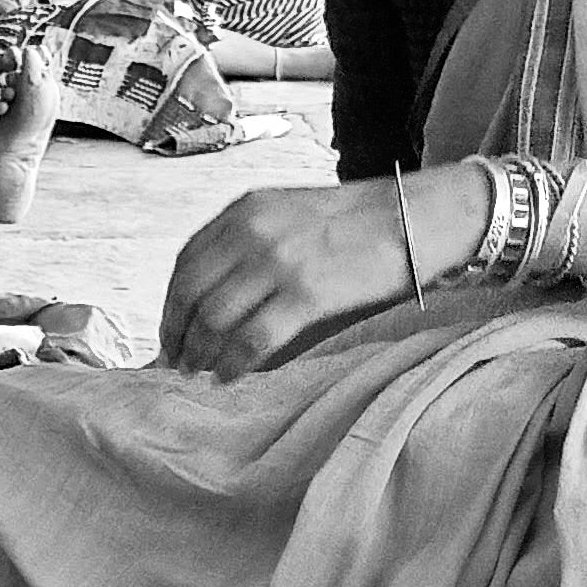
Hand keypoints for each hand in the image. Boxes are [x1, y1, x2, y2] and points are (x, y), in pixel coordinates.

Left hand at [158, 167, 484, 380]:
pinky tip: (229, 376)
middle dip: (177, 333)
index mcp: (245, 210)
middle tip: (177, 361)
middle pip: (191, 294)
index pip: (186, 262)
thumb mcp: (288, 212)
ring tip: (199, 372)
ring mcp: (277, 263)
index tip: (169, 329)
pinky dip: (233, 362)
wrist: (416, 218)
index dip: (171, 302)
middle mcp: (252, 233)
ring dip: (201, 353)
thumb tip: (213, 294)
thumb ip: (248, 242)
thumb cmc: (357, 221)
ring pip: (215, 319)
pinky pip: (252, 339)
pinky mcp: (307, 294)